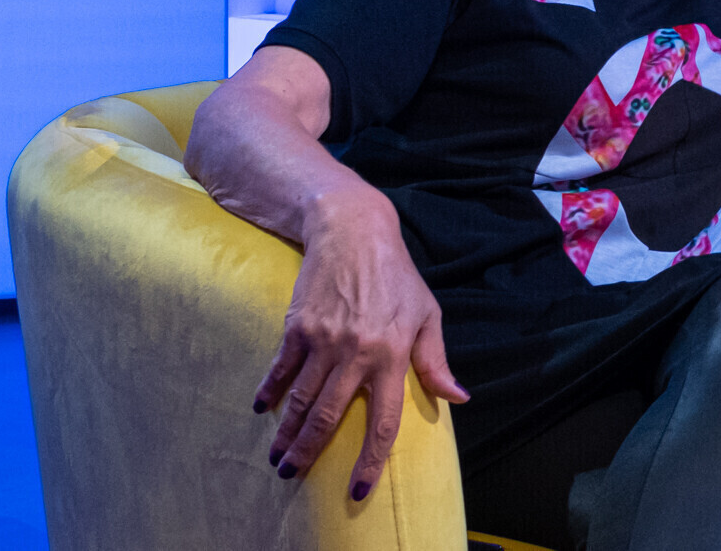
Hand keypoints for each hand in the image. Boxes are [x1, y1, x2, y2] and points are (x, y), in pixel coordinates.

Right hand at [254, 192, 467, 500]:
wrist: (354, 231)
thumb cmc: (397, 275)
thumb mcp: (427, 313)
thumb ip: (436, 360)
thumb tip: (457, 398)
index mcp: (394, 353)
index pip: (384, 420)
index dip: (370, 460)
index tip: (358, 490)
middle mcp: (358, 351)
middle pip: (329, 416)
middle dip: (309, 452)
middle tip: (292, 475)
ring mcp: (324, 339)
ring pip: (300, 399)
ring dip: (287, 432)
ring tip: (277, 456)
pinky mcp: (298, 327)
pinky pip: (281, 369)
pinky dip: (269, 392)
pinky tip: (262, 409)